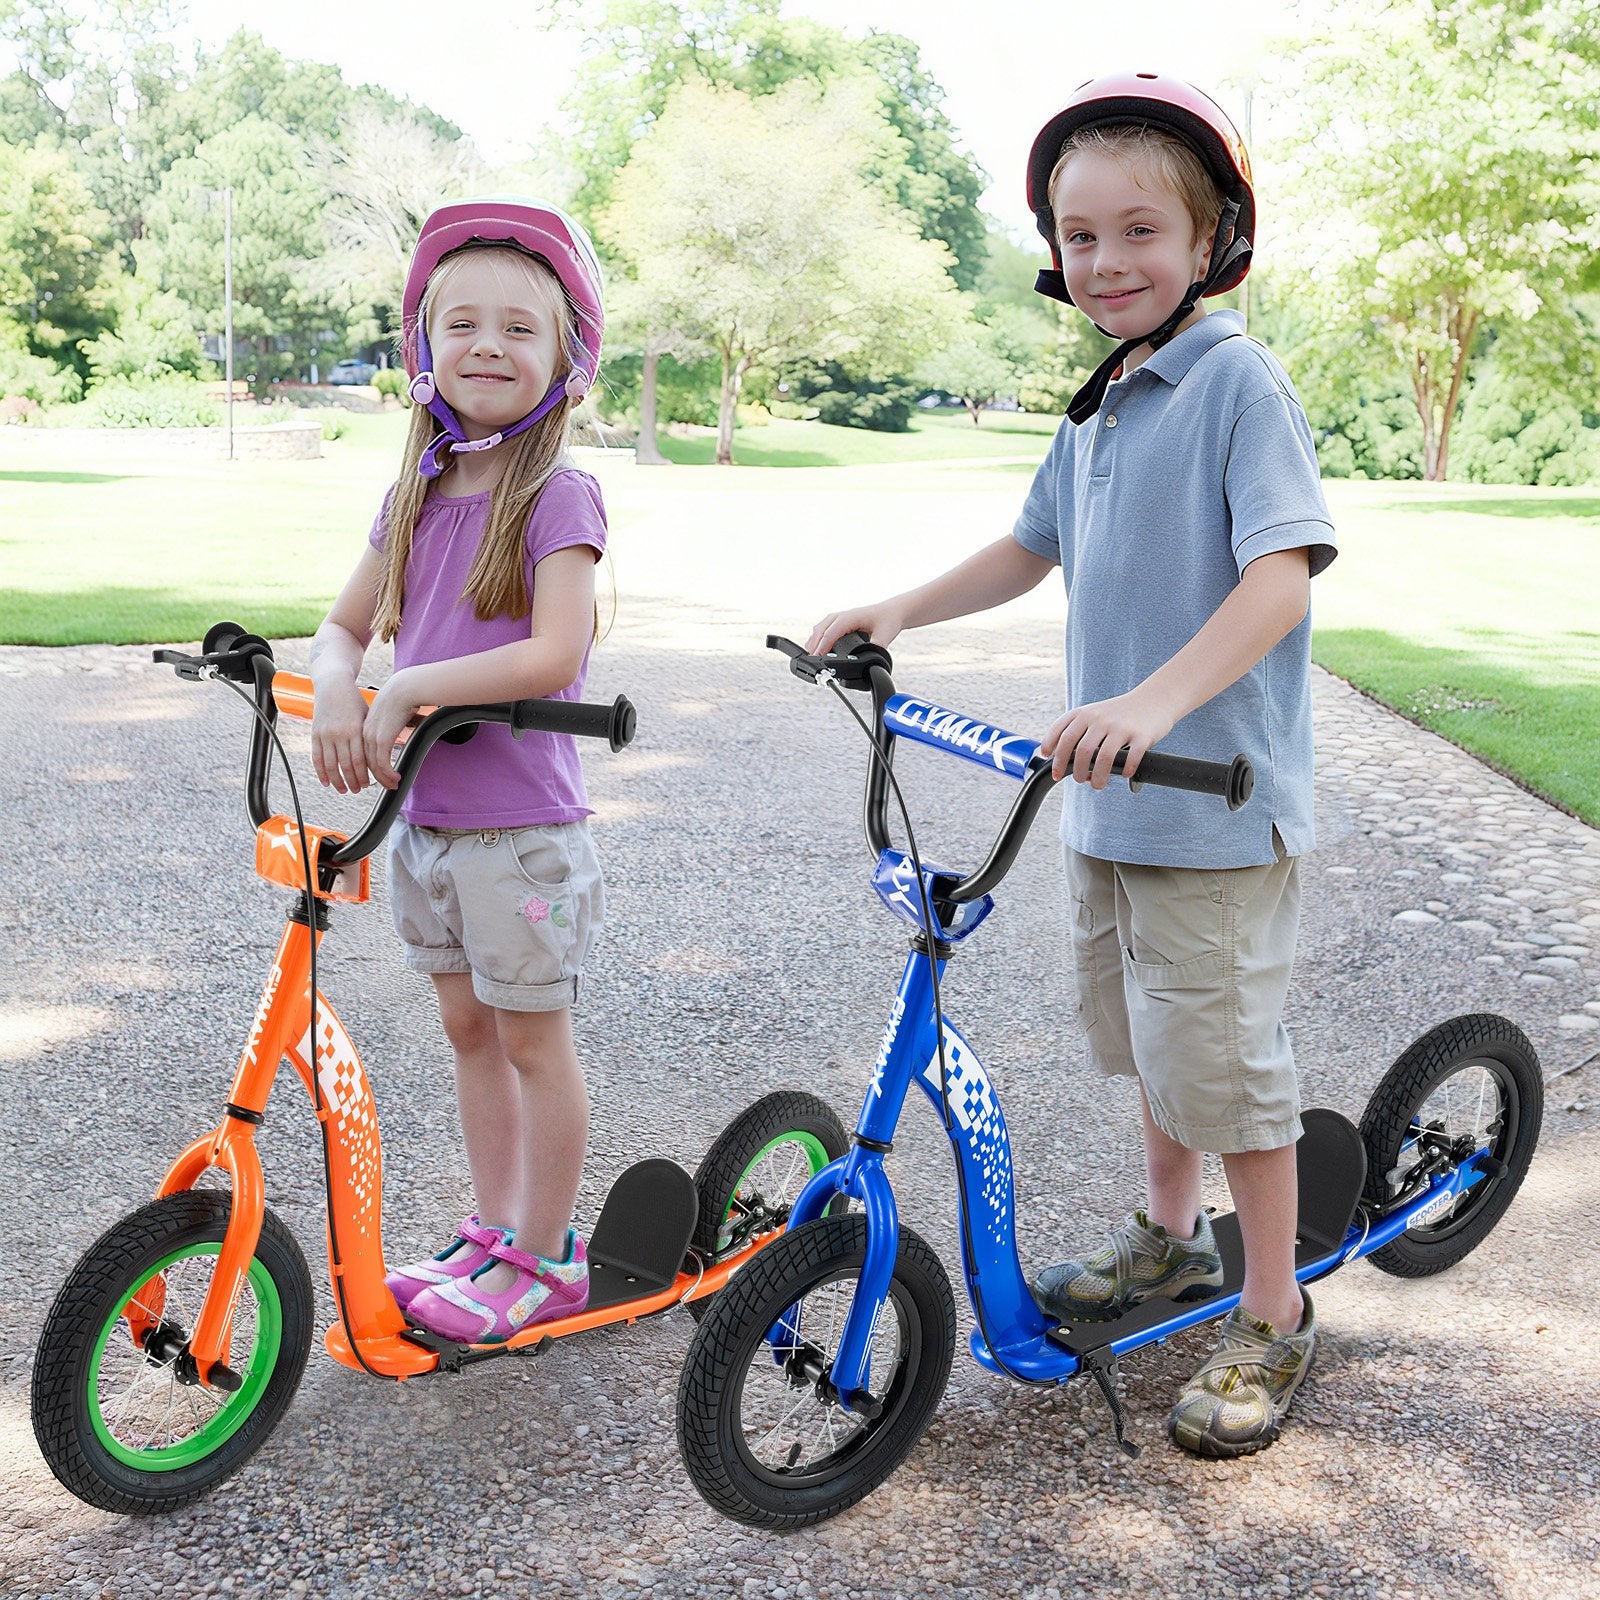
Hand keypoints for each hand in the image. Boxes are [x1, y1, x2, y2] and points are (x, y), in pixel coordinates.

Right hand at [311, 680, 372, 793]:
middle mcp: (339, 733)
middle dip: (352, 781)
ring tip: (343, 789)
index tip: (367, 784)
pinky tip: (326, 782)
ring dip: (337, 781)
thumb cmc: (354, 701)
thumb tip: (380, 757)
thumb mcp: (367, 717)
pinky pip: (316, 757)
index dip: (363, 775)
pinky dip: (321, 772)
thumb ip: (369, 736)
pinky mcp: (315, 734)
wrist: (333, 685)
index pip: (360, 760)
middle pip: (346, 765)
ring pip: (330, 765)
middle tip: (357, 790)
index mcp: (355, 730)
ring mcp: (325, 734)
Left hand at [362, 671, 422, 790]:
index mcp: (365, 726)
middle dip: (377, 777)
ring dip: (385, 778)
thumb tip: (405, 727)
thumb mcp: (392, 713)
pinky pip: (383, 764)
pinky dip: (389, 774)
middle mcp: (365, 733)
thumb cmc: (403, 697)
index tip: (380, 775)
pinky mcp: (382, 740)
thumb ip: (394, 723)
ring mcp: (372, 737)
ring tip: (394, 785)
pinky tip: (397, 777)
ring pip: (374, 766)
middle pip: (367, 762)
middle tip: (388, 786)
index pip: (365, 752)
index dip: (372, 766)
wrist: (404, 689)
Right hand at [806, 601, 904, 654]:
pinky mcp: (840, 622)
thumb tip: (869, 658)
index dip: (823, 645)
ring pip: (820, 628)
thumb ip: (876, 647)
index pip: (831, 632)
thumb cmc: (888, 620)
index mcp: (851, 617)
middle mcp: (842, 615)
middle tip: (812, 661)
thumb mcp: (885, 635)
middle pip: (821, 629)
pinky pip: (823, 628)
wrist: (892, 611)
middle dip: (814, 645)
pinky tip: (816, 647)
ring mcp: (839, 617)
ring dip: (814, 641)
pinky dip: (817, 638)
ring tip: (811, 656)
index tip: (818, 657)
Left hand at [1040, 688, 1176, 787]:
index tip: (1054, 771)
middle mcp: (1100, 719)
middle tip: (1079, 780)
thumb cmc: (1119, 713)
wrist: (1155, 698)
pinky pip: (1131, 757)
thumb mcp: (1094, 714)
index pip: (1062, 734)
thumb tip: (1061, 762)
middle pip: (1081, 751)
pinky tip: (1124, 773)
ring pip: (1104, 757)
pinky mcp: (1141, 735)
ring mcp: (1121, 727)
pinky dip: (1126, 769)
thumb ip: (1077, 732)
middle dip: (1076, 771)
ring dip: (1097, 776)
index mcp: (1085, 714)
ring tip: (1097, 784)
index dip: (1054, 755)